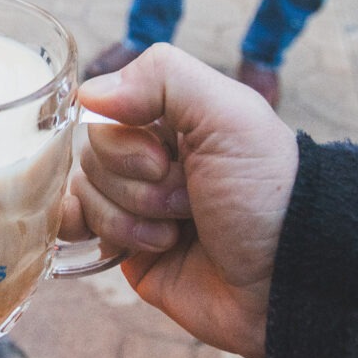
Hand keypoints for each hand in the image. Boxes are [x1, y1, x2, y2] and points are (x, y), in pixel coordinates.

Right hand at [62, 44, 298, 357]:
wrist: (281, 280)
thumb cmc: (266, 193)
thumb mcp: (229, 114)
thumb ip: (162, 78)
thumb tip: (87, 94)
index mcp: (175, 120)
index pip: (107, 115)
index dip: (125, 143)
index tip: (168, 162)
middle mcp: (151, 159)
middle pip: (92, 157)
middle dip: (136, 186)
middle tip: (186, 203)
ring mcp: (135, 205)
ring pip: (86, 194)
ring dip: (129, 217)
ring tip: (176, 234)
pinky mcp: (125, 250)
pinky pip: (76, 228)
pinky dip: (79, 226)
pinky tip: (96, 233)